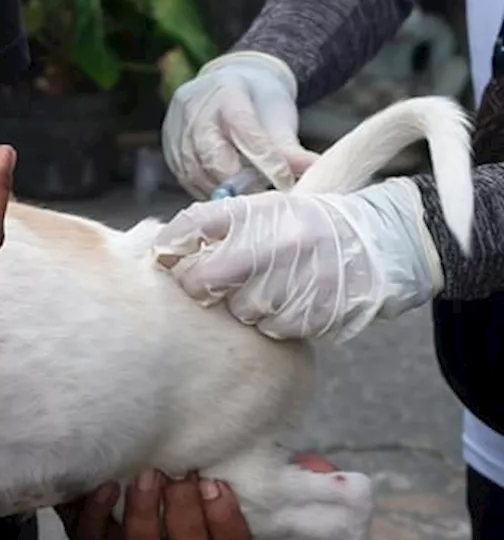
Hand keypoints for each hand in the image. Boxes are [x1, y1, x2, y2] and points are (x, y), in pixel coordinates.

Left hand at [58, 454, 337, 539]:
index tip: (216, 483)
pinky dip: (98, 512)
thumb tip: (326, 469)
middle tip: (179, 474)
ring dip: (146, 515)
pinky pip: (93, 539)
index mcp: (207, 527)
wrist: (101, 437)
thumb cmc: (168, 442)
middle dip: (186, 515)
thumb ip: (265, 455)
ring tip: (145, 475)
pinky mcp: (91, 534)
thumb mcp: (215, 444)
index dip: (227, 525)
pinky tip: (106, 483)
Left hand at [154, 178, 440, 342]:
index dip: (170, 246)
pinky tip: (289, 305)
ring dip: (243, 308)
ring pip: (239, 311)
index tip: (165, 258)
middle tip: (209, 290)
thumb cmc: (303, 228)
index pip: (193, 226)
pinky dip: (275, 323)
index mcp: (259, 210)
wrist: (376, 240)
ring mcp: (300, 277)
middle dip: (200, 289)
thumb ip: (218, 225)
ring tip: (264, 292)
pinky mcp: (319, 309)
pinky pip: (274, 329)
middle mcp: (277, 241)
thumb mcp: (264, 210)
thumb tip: (162, 249)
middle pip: (204, 280)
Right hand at [162, 51, 318, 198]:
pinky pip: (184, 176)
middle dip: (238, 183)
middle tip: (261, 201)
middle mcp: (195, 109)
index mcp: (227, 93)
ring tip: (244, 201)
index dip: (265, 160)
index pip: (245, 131)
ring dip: (220, 191)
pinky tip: (224, 195)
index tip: (285, 183)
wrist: (225, 85)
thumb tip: (315, 170)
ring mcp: (176, 128)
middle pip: (213, 155)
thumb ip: (290, 146)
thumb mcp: (277, 115)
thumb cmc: (257, 102)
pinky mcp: (168, 147)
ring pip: (195, 171)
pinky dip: (205, 190)